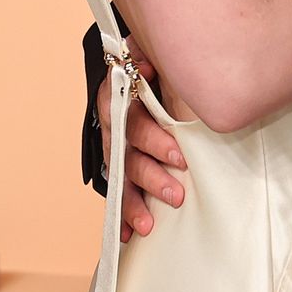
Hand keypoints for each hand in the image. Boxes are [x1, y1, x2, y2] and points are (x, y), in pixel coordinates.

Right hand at [97, 48, 186, 241]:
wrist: (128, 67)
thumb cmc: (146, 64)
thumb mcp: (147, 54)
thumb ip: (147, 57)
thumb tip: (150, 61)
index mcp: (120, 98)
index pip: (134, 122)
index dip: (153, 140)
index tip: (178, 156)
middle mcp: (113, 126)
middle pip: (128, 155)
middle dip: (152, 177)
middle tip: (177, 194)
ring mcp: (113, 147)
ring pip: (121, 177)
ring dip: (135, 202)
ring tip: (150, 224)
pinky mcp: (117, 164)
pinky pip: (117, 190)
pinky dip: (120, 214)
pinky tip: (125, 237)